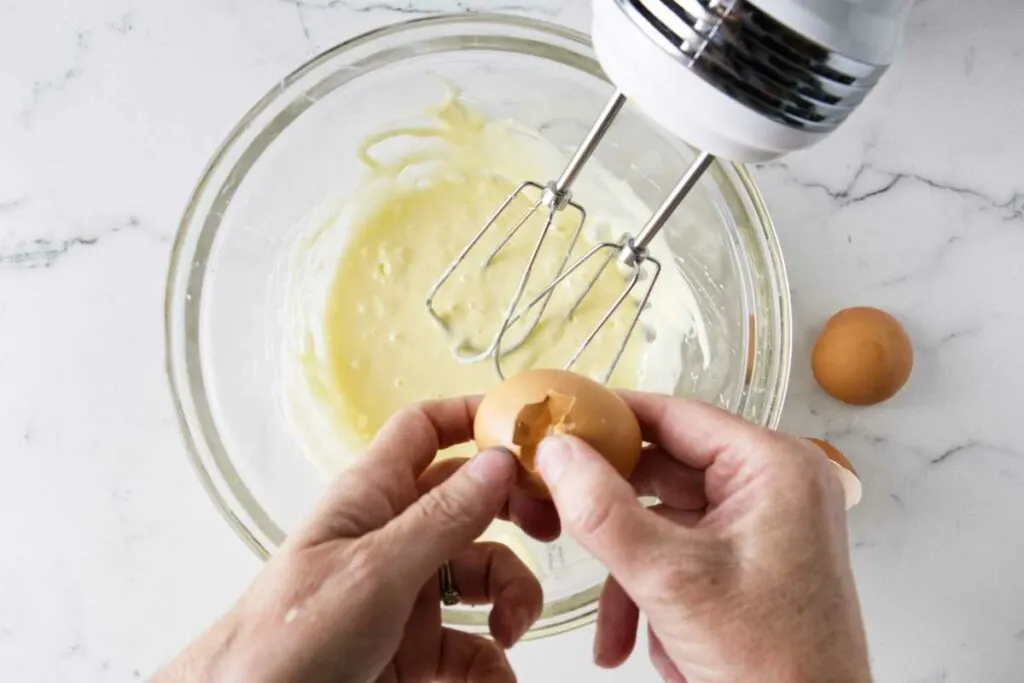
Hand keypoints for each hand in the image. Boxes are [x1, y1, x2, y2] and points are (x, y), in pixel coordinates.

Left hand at [155, 398, 543, 682]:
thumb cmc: (283, 641)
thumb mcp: (373, 573)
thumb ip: (442, 518)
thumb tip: (499, 459)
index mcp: (371, 498)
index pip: (425, 430)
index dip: (474, 416)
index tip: (531, 430)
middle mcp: (393, 538)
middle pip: (471, 502)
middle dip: (515, 514)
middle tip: (551, 530)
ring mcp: (405, 595)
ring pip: (482, 575)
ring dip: (512, 599)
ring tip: (511, 629)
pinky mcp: (413, 649)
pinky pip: (472, 644)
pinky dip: (493, 662)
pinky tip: (495, 675)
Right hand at [532, 393, 869, 682]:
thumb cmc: (773, 664)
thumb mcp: (670, 579)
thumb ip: (603, 510)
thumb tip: (555, 451)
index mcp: (772, 466)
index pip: (674, 414)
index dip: (609, 417)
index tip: (554, 423)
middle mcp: (772, 485)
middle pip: (663, 471)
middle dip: (612, 518)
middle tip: (556, 517)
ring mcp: (762, 526)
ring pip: (663, 522)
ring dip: (628, 575)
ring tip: (611, 631)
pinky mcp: (749, 562)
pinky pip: (681, 555)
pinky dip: (652, 594)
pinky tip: (642, 643)